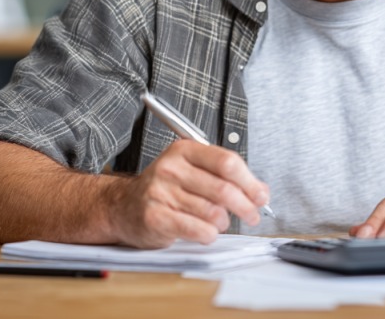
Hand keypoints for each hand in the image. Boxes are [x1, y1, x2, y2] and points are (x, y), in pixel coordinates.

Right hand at [110, 139, 269, 247]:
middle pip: (224, 189)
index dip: (250, 182)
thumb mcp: (192, 171)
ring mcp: (160, 192)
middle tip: (252, 215)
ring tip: (220, 222)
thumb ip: (225, 176)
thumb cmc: (165, 189)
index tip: (260, 196)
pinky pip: (198, 230)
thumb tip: (260, 191)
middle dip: (245, 206)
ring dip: (224, 222)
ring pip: (213, 212)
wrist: (123, 206)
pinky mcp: (155, 217)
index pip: (228, 162)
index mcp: (184, 150)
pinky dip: (209, 234)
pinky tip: (206, 232)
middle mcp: (171, 168)